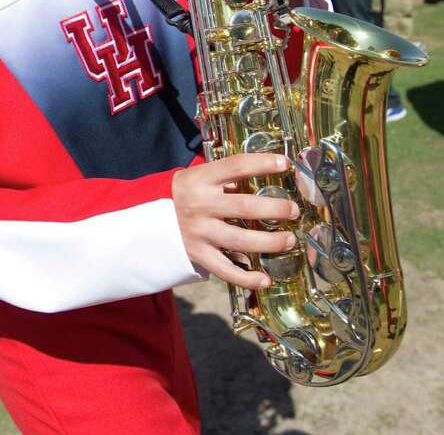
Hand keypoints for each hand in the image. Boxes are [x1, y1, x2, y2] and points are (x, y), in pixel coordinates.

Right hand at [172, 153, 299, 289]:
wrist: (149, 221)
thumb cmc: (185, 195)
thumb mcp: (199, 178)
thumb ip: (227, 178)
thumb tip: (270, 177)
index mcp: (201, 179)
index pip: (236, 166)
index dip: (263, 163)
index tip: (285, 164)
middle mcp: (200, 205)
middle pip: (245, 207)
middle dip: (276, 209)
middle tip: (293, 210)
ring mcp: (199, 232)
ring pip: (241, 240)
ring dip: (271, 242)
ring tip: (289, 240)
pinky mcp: (199, 255)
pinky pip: (226, 270)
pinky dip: (247, 278)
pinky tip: (266, 280)